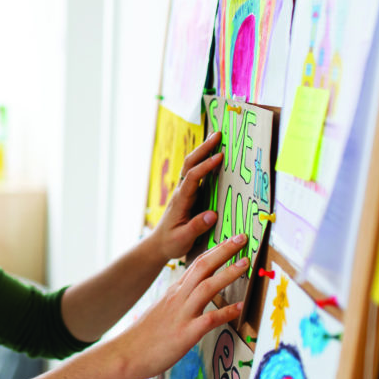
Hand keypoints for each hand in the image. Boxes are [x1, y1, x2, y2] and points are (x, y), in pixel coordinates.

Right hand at [119, 233, 247, 378]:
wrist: (127, 353)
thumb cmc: (145, 335)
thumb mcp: (162, 309)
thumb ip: (179, 300)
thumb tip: (194, 294)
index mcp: (174, 291)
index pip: (196, 263)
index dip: (215, 250)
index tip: (230, 240)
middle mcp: (179, 298)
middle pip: (203, 267)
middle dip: (224, 251)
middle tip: (242, 238)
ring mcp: (182, 314)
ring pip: (207, 287)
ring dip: (227, 274)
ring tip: (245, 264)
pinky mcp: (185, 334)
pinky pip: (208, 320)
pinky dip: (225, 312)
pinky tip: (239, 307)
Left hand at [153, 130, 222, 260]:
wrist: (159, 244)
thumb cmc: (171, 242)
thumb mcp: (183, 239)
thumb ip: (197, 227)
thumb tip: (212, 214)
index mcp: (181, 200)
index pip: (193, 177)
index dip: (206, 166)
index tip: (220, 157)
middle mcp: (182, 191)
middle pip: (190, 163)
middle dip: (204, 148)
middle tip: (218, 134)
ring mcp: (184, 191)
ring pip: (192, 165)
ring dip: (204, 150)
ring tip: (217, 137)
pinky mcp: (188, 194)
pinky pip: (196, 172)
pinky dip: (204, 160)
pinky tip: (213, 155)